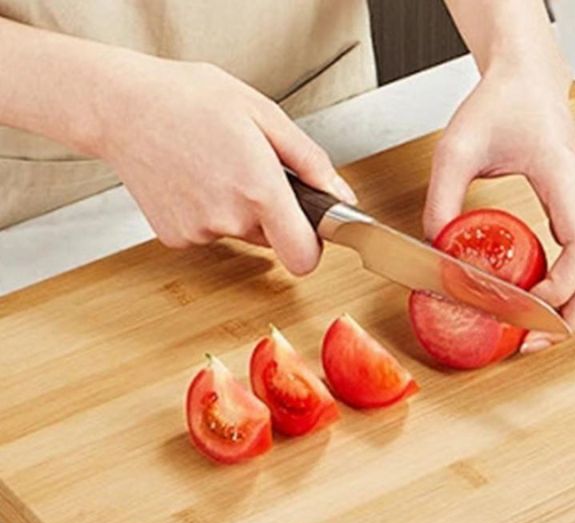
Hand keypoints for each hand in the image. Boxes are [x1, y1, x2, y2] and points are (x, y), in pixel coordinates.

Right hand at [96, 56, 355, 273]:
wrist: (120, 106)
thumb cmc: (189, 99)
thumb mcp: (264, 114)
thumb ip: (310, 162)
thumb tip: (340, 197)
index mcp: (259, 189)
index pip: (303, 256)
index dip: (312, 246)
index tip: (309, 228)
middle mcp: (230, 219)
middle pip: (273, 239)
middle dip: (271, 213)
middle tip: (248, 170)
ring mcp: (200, 232)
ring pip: (240, 234)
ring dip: (237, 210)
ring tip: (214, 166)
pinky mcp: (176, 237)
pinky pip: (209, 233)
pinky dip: (207, 212)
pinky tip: (191, 179)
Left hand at [423, 64, 574, 346]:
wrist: (526, 81)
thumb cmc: (500, 105)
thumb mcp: (455, 149)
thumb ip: (442, 200)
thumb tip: (435, 252)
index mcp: (566, 178)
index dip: (559, 289)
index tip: (523, 308)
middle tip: (533, 341)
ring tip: (537, 331)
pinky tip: (541, 302)